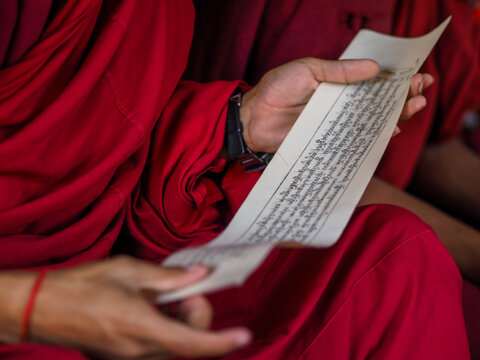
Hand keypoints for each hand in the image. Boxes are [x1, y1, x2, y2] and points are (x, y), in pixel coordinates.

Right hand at [28, 257, 250, 358]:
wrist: (41, 308)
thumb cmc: (80, 286)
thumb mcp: (128, 271)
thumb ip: (168, 277)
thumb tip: (199, 274)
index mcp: (141, 327)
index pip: (192, 342)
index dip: (222, 341)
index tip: (244, 335)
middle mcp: (138, 350)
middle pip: (188, 340)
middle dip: (197, 315)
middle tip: (185, 289)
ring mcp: (129, 357)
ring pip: (174, 344)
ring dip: (181, 321)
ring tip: (164, 294)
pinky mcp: (122, 357)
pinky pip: (157, 346)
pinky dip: (166, 327)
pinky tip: (153, 306)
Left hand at [240, 58, 433, 152]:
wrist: (252, 119)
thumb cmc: (276, 90)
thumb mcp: (307, 70)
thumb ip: (339, 71)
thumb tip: (373, 68)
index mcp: (336, 83)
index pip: (371, 79)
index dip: (394, 77)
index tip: (416, 73)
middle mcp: (340, 104)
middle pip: (377, 101)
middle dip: (401, 96)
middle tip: (421, 90)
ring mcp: (335, 124)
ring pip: (370, 122)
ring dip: (394, 116)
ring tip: (415, 106)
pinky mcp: (329, 142)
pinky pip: (355, 142)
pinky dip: (373, 138)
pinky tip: (392, 132)